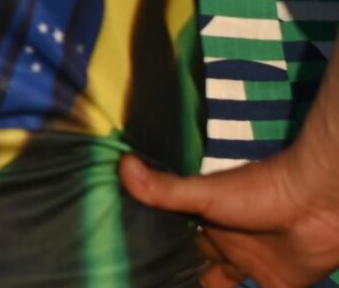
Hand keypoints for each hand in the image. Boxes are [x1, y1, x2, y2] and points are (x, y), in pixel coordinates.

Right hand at [121, 148, 338, 286]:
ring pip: (223, 285)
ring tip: (172, 287)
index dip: (155, 253)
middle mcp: (227, 244)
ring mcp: (254, 265)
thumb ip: (165, 189)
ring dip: (208, 287)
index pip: (175, 240)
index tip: (128, 263)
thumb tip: (120, 164)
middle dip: (178, 275)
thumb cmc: (259, 191)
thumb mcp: (206, 194)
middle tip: (147, 281)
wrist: (318, 202)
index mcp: (207, 222)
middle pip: (197, 266)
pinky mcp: (282, 284)